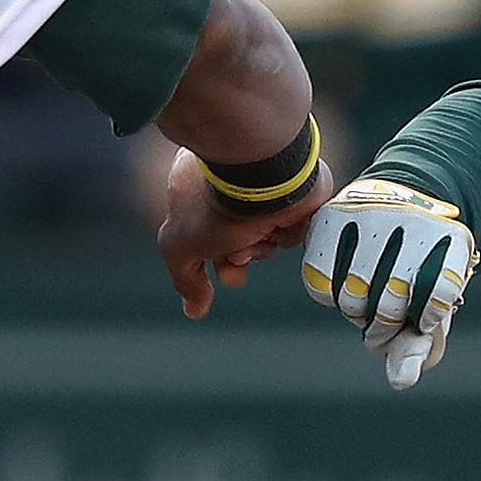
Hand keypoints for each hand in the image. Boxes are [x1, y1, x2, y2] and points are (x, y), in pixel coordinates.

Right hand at [159, 151, 335, 318]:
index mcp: (198, 182)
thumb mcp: (180, 245)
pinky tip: (278, 223)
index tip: (214, 263)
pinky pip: (294, 226)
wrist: (262, 172)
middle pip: (236, 238)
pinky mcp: (300, 188)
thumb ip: (185, 278)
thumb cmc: (215, 201)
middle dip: (237, 257)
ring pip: (266, 234)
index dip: (208, 254)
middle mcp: (234, 181)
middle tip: (237, 258)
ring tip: (255, 232)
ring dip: (259, 245)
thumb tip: (194, 309)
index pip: (202, 230)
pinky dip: (286, 233)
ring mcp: (269, 184)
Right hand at [300, 179, 478, 389]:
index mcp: (451, 241)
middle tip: (388, 313)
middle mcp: (411, 221)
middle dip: (385, 325)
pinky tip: (345, 279)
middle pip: (390, 306)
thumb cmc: (415, 269)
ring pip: (352, 298)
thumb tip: (400, 382)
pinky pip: (319, 284)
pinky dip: (329, 295)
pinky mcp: (332, 218)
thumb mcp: (426, 304)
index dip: (427, 317)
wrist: (396, 205)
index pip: (438, 298)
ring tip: (367, 294)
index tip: (426, 311)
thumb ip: (416, 346)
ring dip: (356, 311)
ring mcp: (370, 216)